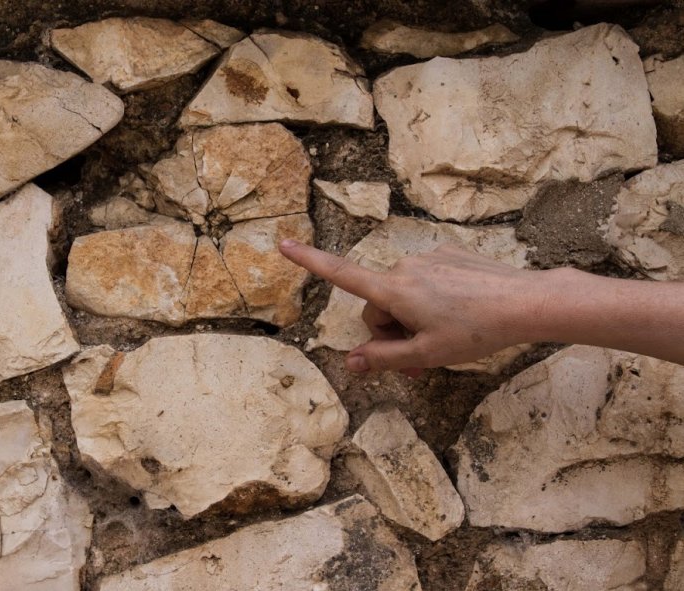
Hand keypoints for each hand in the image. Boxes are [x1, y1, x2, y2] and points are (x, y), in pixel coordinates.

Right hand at [279, 240, 546, 374]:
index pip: (341, 274)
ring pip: (403, 295)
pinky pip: (425, 282)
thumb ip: (384, 358)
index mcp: (394, 291)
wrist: (526, 303)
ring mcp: (427, 259)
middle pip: (378, 304)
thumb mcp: (427, 354)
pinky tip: (460, 314)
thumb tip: (351, 362)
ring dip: (412, 319)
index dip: (309, 261)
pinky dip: (432, 301)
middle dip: (389, 330)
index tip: (283, 245)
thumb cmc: (476, 332)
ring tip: (444, 339)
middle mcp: (404, 268)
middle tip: (417, 359)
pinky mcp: (448, 255)